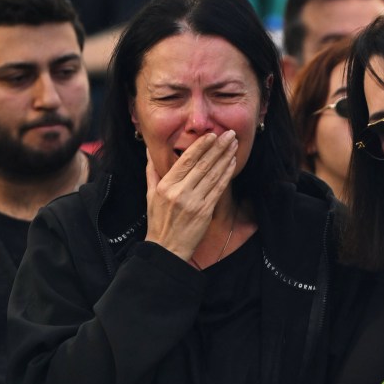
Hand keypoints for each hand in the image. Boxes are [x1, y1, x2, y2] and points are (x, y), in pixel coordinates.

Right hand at [144, 131, 237, 258]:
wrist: (167, 248)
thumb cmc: (158, 220)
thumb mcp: (150, 194)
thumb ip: (152, 171)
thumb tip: (149, 151)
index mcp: (166, 186)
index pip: (186, 161)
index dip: (200, 146)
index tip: (211, 134)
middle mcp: (180, 192)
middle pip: (202, 165)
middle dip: (218, 148)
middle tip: (229, 134)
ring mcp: (194, 203)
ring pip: (213, 175)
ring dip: (225, 158)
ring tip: (234, 145)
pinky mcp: (205, 212)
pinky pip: (218, 189)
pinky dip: (226, 175)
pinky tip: (232, 163)